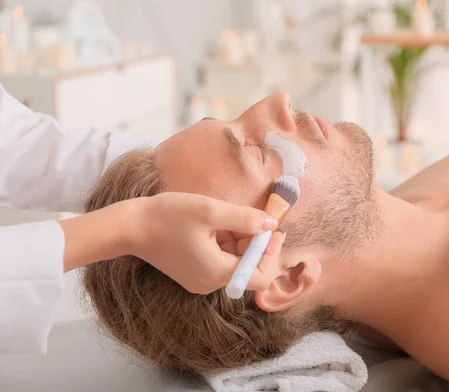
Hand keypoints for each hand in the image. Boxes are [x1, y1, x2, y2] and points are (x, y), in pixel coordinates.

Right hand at [129, 192, 283, 293]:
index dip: (272, 253)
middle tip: (254, 217)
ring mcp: (200, 280)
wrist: (129, 227)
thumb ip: (245, 219)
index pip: (261, 276)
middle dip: (256, 243)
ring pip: (234, 263)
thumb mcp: (211, 211)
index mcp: (217, 273)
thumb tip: (272, 224)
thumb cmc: (168, 216)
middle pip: (249, 269)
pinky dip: (226, 244)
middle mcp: (210, 283)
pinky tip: (218, 224)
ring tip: (231, 217)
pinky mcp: (192, 273)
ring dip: (241, 241)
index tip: (273, 229)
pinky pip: (219, 261)